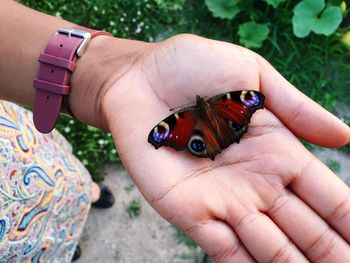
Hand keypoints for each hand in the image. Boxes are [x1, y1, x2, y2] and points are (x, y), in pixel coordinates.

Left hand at [100, 34, 349, 261]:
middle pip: (305, 231)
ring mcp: (222, 201)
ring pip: (270, 249)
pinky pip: (225, 252)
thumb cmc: (193, 68)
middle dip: (330, 254)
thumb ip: (296, 108)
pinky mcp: (188, 211)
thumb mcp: (252, 76)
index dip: (348, 221)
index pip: (326, 197)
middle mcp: (255, 183)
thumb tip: (345, 137)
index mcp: (276, 151)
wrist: (139, 79)